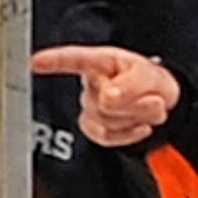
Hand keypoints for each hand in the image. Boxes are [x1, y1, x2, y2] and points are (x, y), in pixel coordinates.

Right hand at [29, 42, 181, 147]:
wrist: (163, 101)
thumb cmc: (150, 81)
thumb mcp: (149, 75)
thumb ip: (131, 85)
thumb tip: (107, 97)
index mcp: (99, 62)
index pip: (73, 60)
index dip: (53, 61)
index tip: (34, 62)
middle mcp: (90, 83)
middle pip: (104, 103)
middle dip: (136, 105)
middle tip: (153, 99)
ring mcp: (90, 106)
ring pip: (106, 121)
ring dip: (136, 117)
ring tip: (148, 107)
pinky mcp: (94, 127)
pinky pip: (105, 137)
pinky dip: (128, 135)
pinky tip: (141, 127)